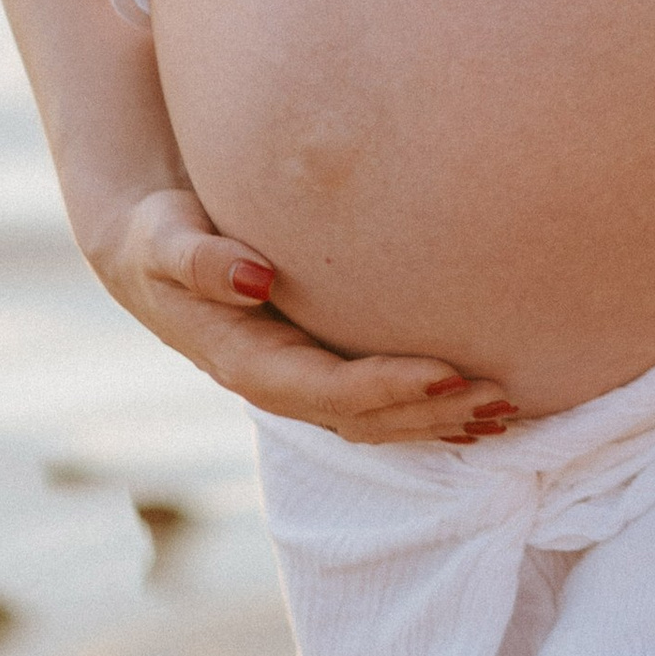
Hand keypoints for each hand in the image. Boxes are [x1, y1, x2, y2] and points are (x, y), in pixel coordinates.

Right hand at [91, 186, 519, 445]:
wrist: (146, 250)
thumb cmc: (158, 235)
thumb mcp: (165, 240)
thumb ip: (201, 259)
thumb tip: (254, 276)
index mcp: (245, 362)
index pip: (327, 389)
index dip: (387, 388)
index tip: (448, 373)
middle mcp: (278, 383)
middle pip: (364, 418)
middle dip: (432, 413)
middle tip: (502, 396)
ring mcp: (299, 379)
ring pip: (377, 419)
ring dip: (439, 420)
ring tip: (507, 409)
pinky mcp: (315, 363)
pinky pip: (376, 399)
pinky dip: (426, 407)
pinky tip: (475, 402)